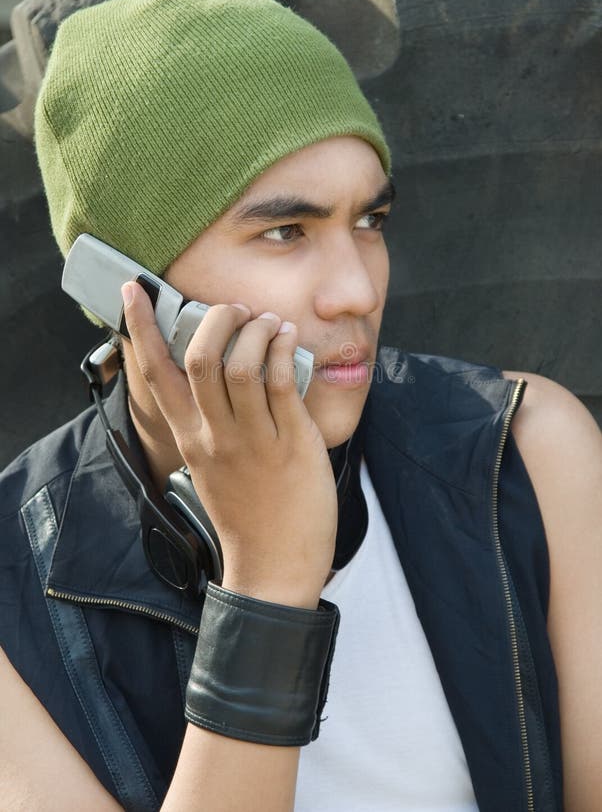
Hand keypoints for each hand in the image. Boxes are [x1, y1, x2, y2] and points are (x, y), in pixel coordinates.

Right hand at [121, 284, 337, 607]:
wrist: (275, 567)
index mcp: (190, 438)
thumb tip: (223, 378)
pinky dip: (283, 350)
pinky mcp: (291, 444)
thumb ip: (209, 425)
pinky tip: (289, 339)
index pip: (156, 374)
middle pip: (200, 358)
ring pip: (241, 365)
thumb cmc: (247, 514)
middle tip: (235, 310)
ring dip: (256, 330)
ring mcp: (252, 440)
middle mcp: (214, 435)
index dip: (142, 327)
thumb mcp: (212, 467)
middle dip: (216, 319)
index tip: (134, 291)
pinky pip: (281, 384)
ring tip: (269, 322)